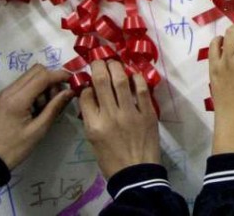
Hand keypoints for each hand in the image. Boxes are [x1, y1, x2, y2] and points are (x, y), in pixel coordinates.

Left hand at [0, 65, 73, 169]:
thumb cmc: (16, 147)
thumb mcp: (39, 129)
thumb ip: (55, 107)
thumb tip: (70, 91)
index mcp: (17, 100)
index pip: (42, 76)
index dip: (60, 75)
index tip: (72, 81)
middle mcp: (8, 91)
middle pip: (35, 70)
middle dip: (50, 79)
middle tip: (55, 98)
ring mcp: (2, 94)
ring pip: (28, 76)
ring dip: (41, 85)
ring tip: (43, 106)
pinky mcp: (0, 98)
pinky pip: (21, 85)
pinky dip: (32, 90)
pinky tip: (33, 107)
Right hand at [80, 60, 159, 178]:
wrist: (136, 173)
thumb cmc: (111, 160)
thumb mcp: (93, 140)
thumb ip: (92, 118)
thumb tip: (92, 96)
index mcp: (93, 125)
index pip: (86, 96)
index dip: (86, 84)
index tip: (89, 79)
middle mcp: (110, 115)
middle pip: (102, 82)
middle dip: (99, 66)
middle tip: (99, 59)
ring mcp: (130, 113)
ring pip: (121, 81)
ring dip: (117, 67)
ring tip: (114, 61)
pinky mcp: (147, 113)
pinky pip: (142, 90)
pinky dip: (137, 79)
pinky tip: (134, 74)